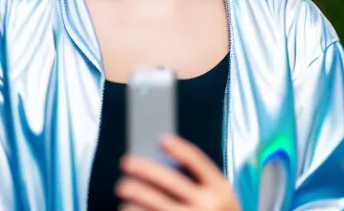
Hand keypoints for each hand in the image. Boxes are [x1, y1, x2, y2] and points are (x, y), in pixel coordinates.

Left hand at [115, 134, 239, 210]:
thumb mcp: (220, 198)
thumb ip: (200, 182)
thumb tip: (162, 161)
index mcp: (221, 189)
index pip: (197, 161)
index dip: (179, 148)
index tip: (161, 138)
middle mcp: (209, 206)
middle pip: (171, 180)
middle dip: (145, 168)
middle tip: (126, 162)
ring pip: (157, 204)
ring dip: (135, 194)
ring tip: (122, 187)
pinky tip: (126, 208)